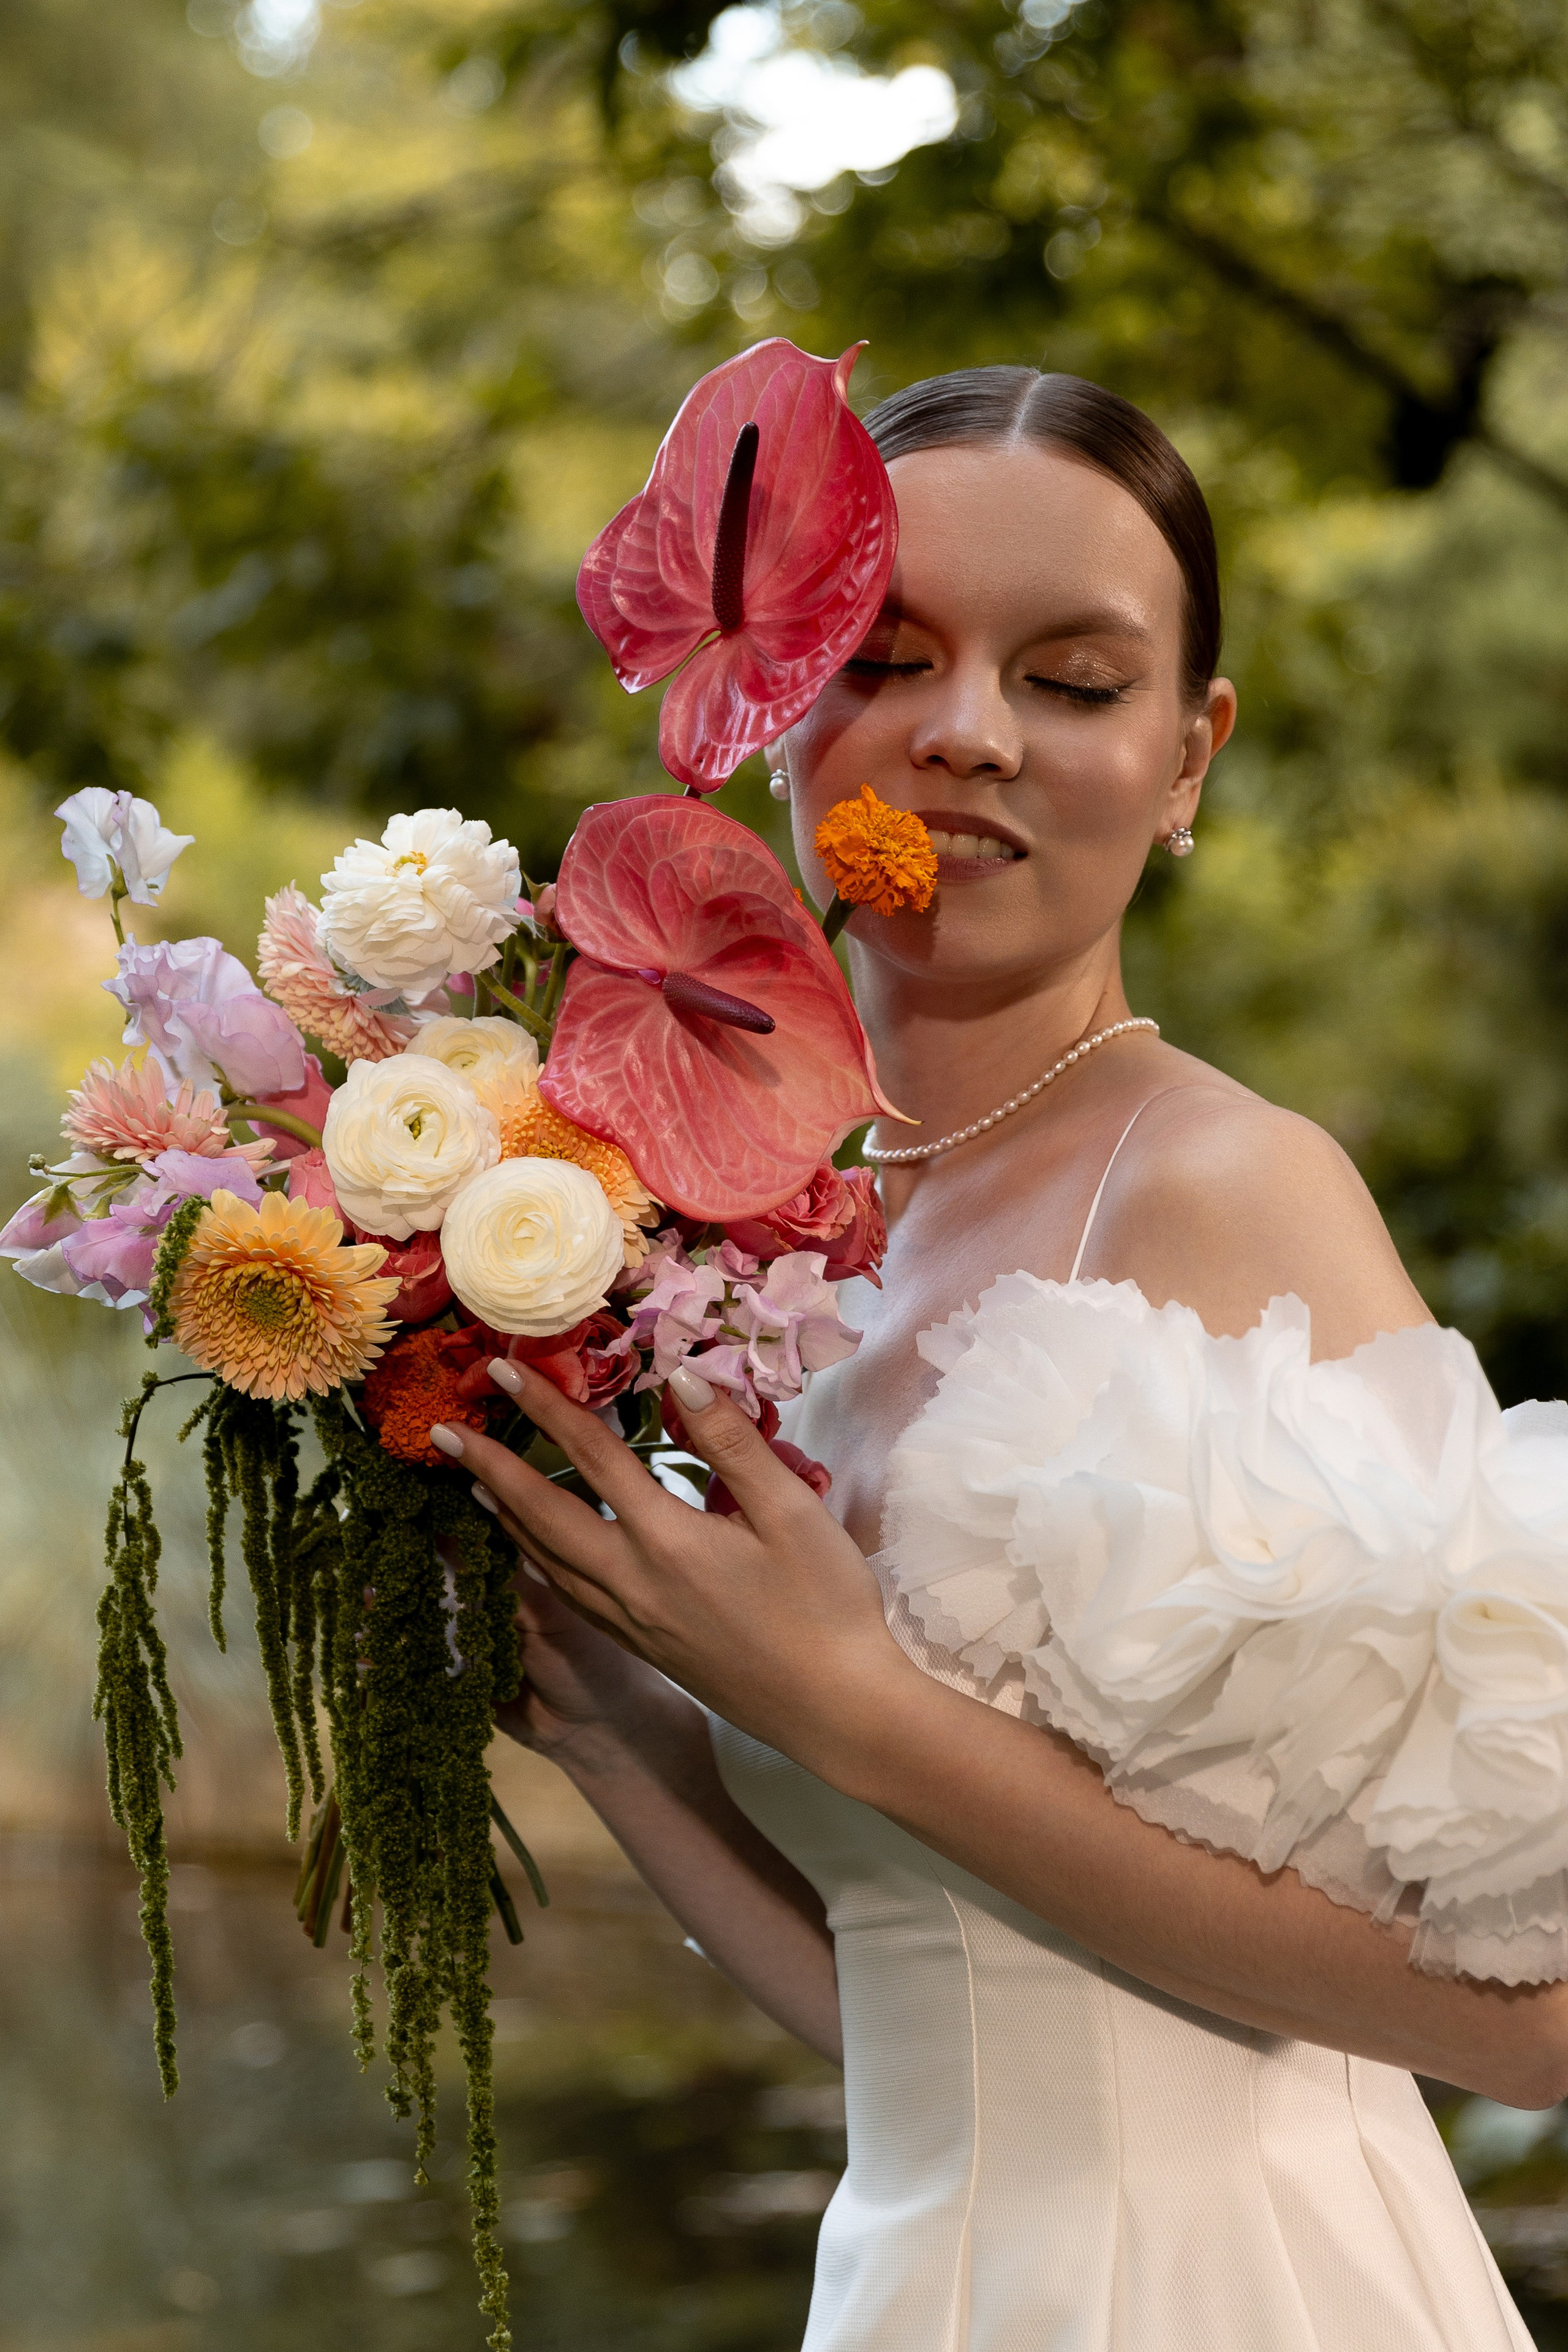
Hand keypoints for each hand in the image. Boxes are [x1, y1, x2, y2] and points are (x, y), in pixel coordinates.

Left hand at [434, 1362, 910, 1775]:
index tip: (500, 1369)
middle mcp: (631, 1584)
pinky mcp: (642, 1648)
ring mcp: (631, 1623)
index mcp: (667, 1542)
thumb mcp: (793, 1513)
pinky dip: (536, 1563)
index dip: (544, 1407)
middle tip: (442, 1435)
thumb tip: (681, 1378)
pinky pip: (567, 1596)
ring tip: (472, 1488)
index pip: (591, 1457)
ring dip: (504, 1520)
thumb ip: (732, 1444)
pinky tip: (535, 1554)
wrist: (834, 1713)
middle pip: (542, 1518)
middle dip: (489, 1471)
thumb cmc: (826, 1606)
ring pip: (547, 1563)